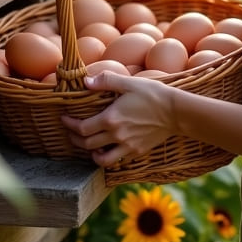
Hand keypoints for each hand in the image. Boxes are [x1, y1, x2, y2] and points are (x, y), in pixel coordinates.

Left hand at [60, 71, 175, 166]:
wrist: (176, 112)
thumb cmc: (153, 94)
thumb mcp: (129, 82)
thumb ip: (106, 81)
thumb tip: (86, 81)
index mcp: (111, 119)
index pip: (82, 128)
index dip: (70, 125)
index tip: (64, 119)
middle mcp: (116, 136)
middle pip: (87, 144)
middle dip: (75, 138)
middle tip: (71, 131)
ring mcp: (127, 146)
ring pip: (100, 158)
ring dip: (89, 153)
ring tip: (87, 144)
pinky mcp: (137, 151)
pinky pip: (117, 160)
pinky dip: (107, 157)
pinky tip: (107, 148)